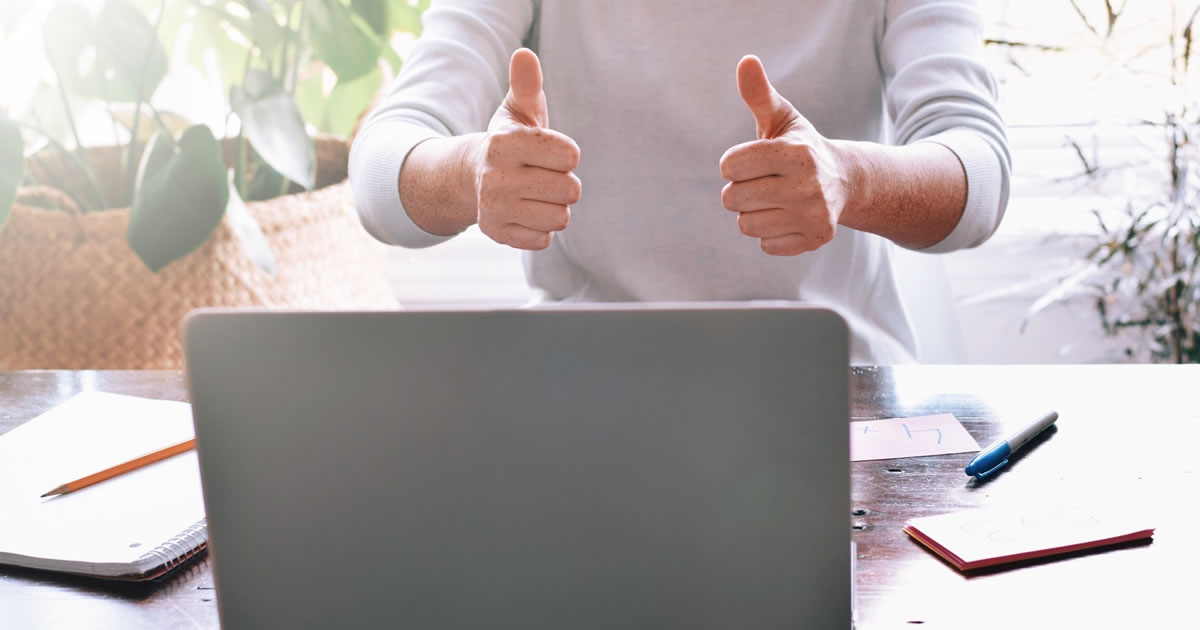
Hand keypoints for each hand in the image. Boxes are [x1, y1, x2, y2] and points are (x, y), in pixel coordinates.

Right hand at [473, 48, 581, 249]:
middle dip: (564, 183)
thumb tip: (525, 54)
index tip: (550, 151)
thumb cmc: (511, 140)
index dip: (567, 154)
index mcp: (504, 143)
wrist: (473, 176)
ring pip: (560, 217)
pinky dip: (541, 228)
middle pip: (570, 190)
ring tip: (534, 194)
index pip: (570, 157)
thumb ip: (527, 84)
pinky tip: (525, 212)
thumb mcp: (519, 110)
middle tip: (542, 175)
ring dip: (555, 207)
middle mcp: (495, 177)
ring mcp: (494, 208)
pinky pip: (544, 239)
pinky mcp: (496, 233)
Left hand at [719, 55, 849, 255]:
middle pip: (732, 198)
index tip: (754, 160)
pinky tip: (789, 216)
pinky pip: (765, 244)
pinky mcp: (815, 239)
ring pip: (745, 224)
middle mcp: (808, 185)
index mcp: (796, 152)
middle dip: (740, 189)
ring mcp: (814, 215)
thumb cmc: (800, 146)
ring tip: (776, 199)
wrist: (845, 181)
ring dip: (753, 212)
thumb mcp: (781, 118)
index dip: (734, 163)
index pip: (729, 166)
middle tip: (764, 181)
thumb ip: (759, 94)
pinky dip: (771, 233)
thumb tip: (746, 61)